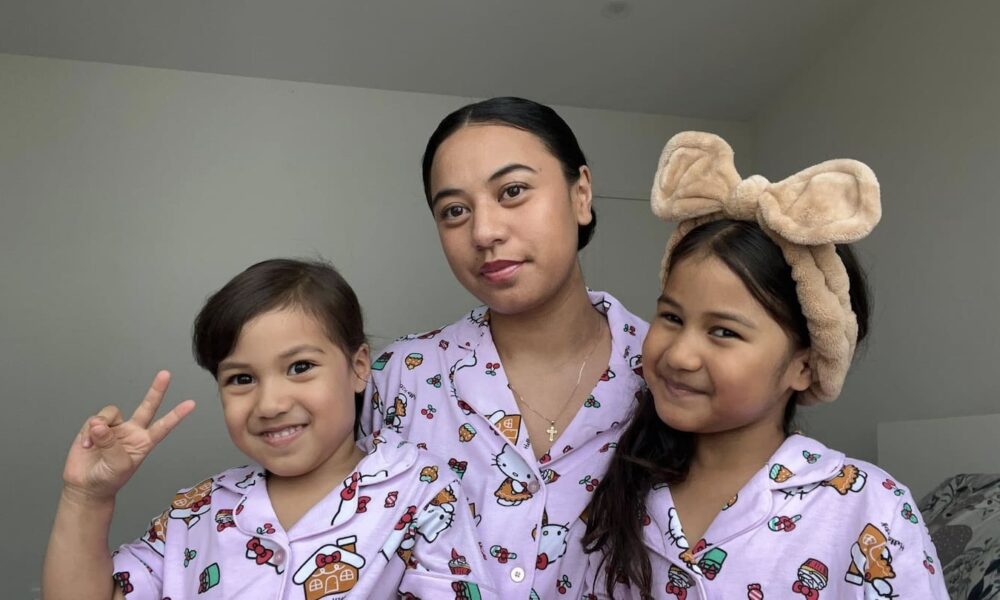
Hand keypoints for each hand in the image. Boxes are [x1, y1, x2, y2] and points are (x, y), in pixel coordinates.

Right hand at [62, 370, 195, 502]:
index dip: (176, 415)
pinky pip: (94, 420)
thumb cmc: (107, 479)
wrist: (86, 485)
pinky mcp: (95, 426)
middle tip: (165, 374)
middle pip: (147, 407)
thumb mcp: (117, 466)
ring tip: (94, 443)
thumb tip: (99, 424)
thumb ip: (111, 444)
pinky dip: (88, 432)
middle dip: (156, 390)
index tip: (191, 404)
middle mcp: (132, 431)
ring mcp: (114, 427)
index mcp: (144, 442)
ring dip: (101, 425)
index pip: (163, 426)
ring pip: (112, 413)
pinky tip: (87, 445)